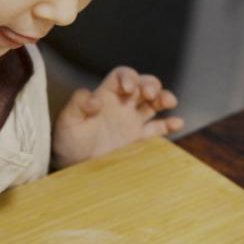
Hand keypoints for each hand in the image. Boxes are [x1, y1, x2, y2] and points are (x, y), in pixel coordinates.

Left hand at [52, 66, 183, 166]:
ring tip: (169, 102)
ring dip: (164, 98)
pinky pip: (158, 129)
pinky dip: (169, 125)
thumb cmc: (67, 141)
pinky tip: (176, 124)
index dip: (128, 76)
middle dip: (151, 84)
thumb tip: (95, 99)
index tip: (128, 87)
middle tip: (150, 94)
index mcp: (106, 96)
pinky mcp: (138, 141)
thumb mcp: (67, 121)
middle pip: (143, 85)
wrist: (72, 167)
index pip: (122, 76)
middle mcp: (122, 105)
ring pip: (154, 103)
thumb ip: (77, 105)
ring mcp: (132, 122)